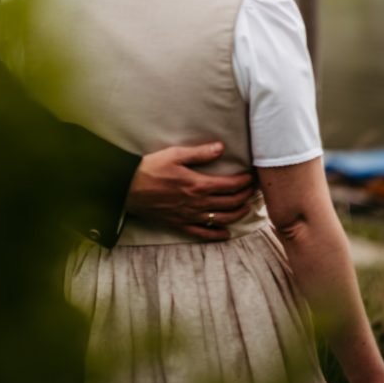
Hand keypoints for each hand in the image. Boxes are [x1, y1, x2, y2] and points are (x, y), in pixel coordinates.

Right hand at [126, 142, 254, 239]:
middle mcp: (197, 203)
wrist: (129, 188)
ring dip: (237, 214)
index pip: (230, 186)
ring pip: (221, 219)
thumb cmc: (151, 168)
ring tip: (246, 208)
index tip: (252, 177)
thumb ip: (200, 153)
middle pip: (230, 203)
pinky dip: (218, 234)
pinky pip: (203, 233)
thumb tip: (221, 147)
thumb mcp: (175, 154)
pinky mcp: (181, 224)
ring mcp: (190, 216)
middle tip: (254, 190)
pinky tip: (226, 233)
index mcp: (198, 184)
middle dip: (246, 196)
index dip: (245, 182)